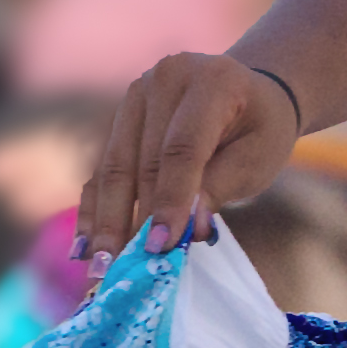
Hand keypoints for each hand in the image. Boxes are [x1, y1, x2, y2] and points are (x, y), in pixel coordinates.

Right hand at [80, 52, 299, 258]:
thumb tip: (189, 232)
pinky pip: (103, 166)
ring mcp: (137, 94)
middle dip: (134, 219)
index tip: (160, 247)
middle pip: (143, 160)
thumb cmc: (261, 131)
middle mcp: (167, 77)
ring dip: (106, 221)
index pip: (183, 149)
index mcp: (213, 81)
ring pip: (116, 166)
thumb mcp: (257, 160)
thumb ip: (219, 190)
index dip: (170, 200)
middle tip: (124, 270)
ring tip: (100, 267)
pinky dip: (95, 207)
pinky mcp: (119, 115)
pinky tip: (85, 245)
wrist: (252, 95)